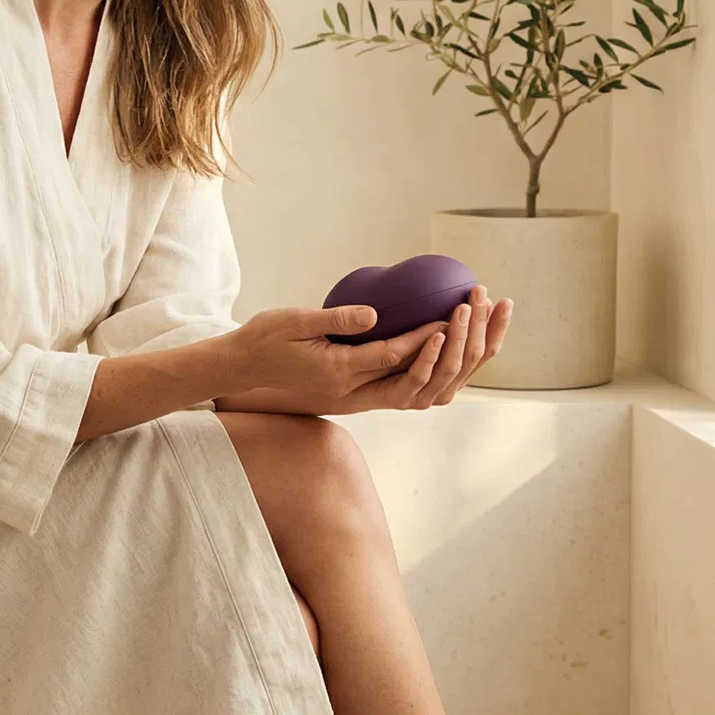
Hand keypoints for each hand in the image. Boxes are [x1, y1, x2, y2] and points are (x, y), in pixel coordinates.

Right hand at [227, 287, 513, 414]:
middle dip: (447, 356)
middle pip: (414, 384)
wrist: (245, 370)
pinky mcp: (358, 398)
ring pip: (414, 395)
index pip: (392, 357)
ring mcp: (356, 400)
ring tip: (468, 341)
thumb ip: (335, 320)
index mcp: (338, 373)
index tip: (452, 316)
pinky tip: (445, 351)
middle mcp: (353, 394)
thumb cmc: (266, 338)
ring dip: (444, 370)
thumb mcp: (294, 322)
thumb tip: (373, 314)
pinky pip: (403, 392)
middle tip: (468, 322)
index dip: (424, 338)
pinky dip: (428, 377)